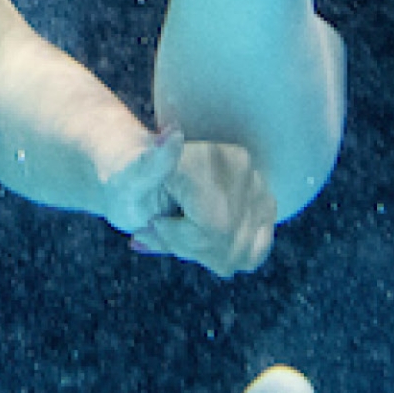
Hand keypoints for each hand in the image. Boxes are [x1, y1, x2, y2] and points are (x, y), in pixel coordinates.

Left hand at [126, 136, 274, 276]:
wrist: (141, 178)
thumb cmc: (129, 182)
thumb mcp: (128, 178)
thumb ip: (149, 164)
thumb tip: (174, 136)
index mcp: (211, 156)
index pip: (216, 227)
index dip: (179, 237)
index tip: (153, 222)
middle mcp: (243, 166)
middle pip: (228, 244)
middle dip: (187, 247)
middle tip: (159, 227)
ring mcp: (259, 186)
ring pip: (240, 254)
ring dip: (202, 253)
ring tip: (176, 229)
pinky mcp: (265, 205)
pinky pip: (251, 254)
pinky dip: (221, 256)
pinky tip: (197, 240)